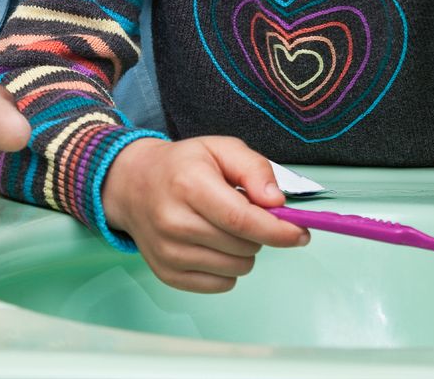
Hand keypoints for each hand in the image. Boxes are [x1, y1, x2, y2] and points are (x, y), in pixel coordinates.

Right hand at [102, 136, 309, 292]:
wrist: (133, 185)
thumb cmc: (183, 165)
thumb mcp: (222, 148)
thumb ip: (255, 168)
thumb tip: (277, 201)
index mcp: (189, 185)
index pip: (242, 220)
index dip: (278, 230)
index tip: (300, 233)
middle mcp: (174, 222)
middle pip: (243, 246)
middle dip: (260, 233)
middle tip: (248, 214)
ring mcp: (168, 252)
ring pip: (235, 268)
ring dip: (245, 251)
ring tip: (227, 227)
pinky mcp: (167, 273)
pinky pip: (219, 284)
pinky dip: (228, 268)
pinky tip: (215, 245)